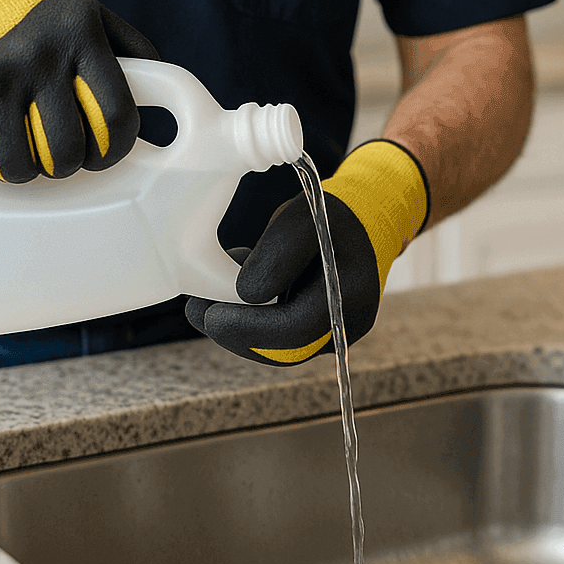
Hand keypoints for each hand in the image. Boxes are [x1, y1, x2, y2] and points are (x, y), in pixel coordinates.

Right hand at [0, 0, 158, 181]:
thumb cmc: (23, 7)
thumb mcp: (82, 11)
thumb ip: (127, 45)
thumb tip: (159, 88)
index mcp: (78, 35)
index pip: (117, 115)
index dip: (116, 149)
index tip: (104, 153)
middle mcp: (36, 56)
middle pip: (67, 150)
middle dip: (68, 164)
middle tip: (60, 155)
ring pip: (19, 165)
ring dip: (24, 170)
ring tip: (22, 154)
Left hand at [186, 140, 428, 364]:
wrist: (367, 219)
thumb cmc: (334, 214)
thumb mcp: (303, 218)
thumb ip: (277, 253)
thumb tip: (244, 295)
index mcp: (349, 295)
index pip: (293, 330)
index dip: (247, 329)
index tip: (210, 315)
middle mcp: (346, 324)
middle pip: (283, 349)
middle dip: (234, 333)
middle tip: (196, 310)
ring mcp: (335, 332)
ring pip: (279, 348)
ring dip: (239, 328)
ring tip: (206, 300)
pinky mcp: (321, 331)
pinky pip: (282, 337)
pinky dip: (253, 321)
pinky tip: (233, 295)